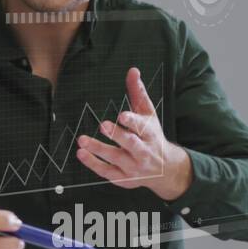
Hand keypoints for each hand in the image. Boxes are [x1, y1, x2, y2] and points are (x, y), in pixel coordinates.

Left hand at [76, 67, 191, 200]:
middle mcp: (143, 151)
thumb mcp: (148, 115)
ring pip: (116, 158)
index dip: (132, 121)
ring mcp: (133, 166)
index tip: (122, 116)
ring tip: (83, 140)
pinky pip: (107, 172)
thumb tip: (132, 70)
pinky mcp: (124, 178)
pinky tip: (81, 154)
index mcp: (150, 134)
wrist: (166, 170)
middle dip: (117, 135)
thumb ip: (138, 93)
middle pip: (130, 143)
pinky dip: (93, 164)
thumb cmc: (153, 137)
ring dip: (99, 149)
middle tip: (103, 125)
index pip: (142, 127)